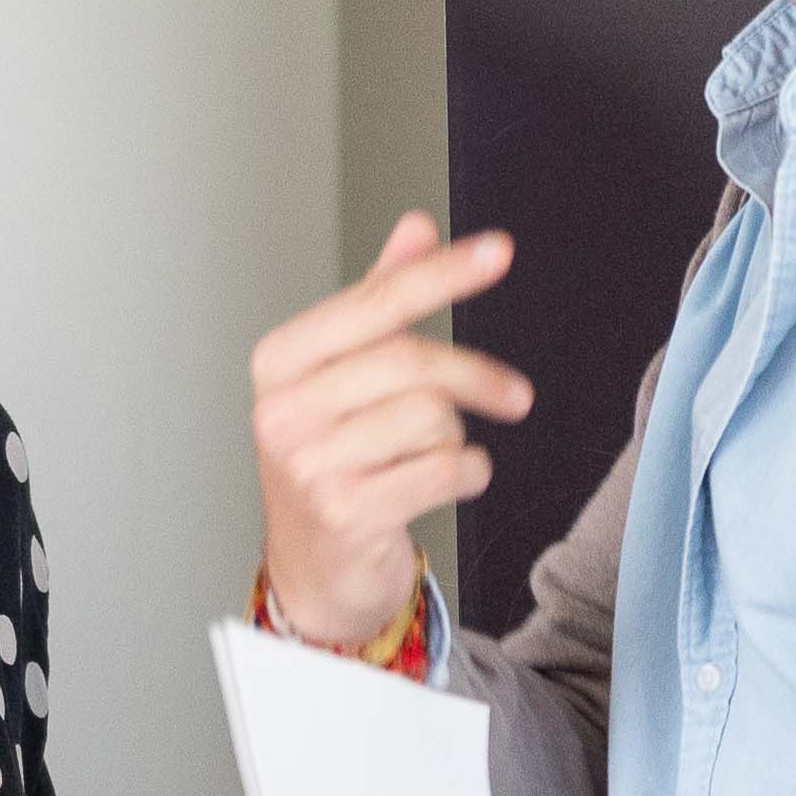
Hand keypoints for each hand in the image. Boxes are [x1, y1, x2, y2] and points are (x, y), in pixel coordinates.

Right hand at [248, 211, 529, 643]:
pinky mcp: (346, 512)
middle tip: (515, 396)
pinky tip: (444, 482)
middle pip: (411, 362)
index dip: (442, 274)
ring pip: (431, 419)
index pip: (375, 301)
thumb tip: (415, 227)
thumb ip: (377, 299)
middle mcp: (284, 409)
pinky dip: (464, 474)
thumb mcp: (344, 374)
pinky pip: (444, 470)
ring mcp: (310, 464)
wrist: (315, 568)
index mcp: (280, 360)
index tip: (498, 252)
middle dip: (475, 376)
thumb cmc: (333, 458)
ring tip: (430, 457)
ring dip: (452, 438)